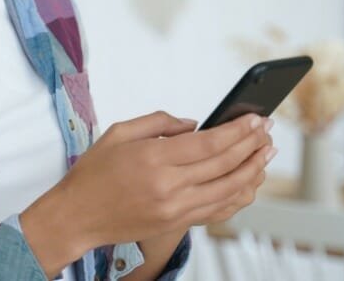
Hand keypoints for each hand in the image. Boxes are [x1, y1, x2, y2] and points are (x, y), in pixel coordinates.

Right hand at [23, 109, 274, 267]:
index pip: (209, 143)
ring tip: (266, 154)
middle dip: (251, 146)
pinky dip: (237, 197)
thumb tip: (194, 125)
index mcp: (154, 158)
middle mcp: (168, 186)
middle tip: (267, 132)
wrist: (76, 216)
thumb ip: (159, 123)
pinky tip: (248, 183)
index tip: (256, 119)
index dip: (238, 131)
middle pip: (224, 165)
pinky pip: (216, 211)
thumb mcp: (119, 132)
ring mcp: (174, 209)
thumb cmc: (93, 173)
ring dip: (252, 171)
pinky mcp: (176, 224)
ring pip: (227, 191)